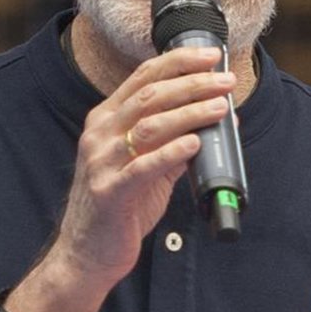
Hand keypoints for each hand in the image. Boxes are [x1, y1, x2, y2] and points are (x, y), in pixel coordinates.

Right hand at [51, 45, 234, 288]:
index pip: (142, 77)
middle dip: (191, 83)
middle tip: (224, 81)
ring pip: (149, 125)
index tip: (210, 56)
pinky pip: (143, 166)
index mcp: (105, 121)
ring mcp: (102, 163)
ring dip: (189, 112)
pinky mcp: (110, 192)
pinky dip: (172, 151)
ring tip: (219, 107)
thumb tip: (213, 124)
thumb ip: (173, 145)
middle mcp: (100, 135)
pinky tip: (195, 142)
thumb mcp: (145, 169)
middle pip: (149, 95)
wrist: (86, 254)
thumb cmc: (118, 209)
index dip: (178, 62)